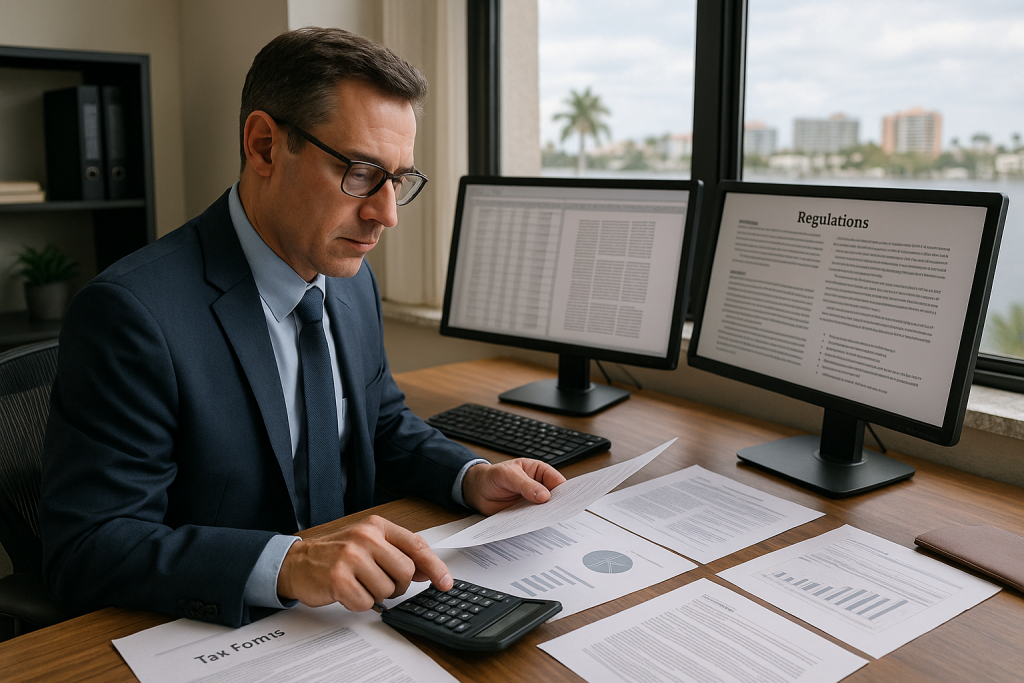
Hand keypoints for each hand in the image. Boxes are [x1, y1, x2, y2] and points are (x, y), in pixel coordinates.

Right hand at [276, 515, 452, 610]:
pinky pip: (366, 603)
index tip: (445, 582)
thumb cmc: (336, 554)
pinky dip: (360, 603)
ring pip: (387, 590)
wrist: (296, 562)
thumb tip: (428, 570)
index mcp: (376, 526)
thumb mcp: (368, 544)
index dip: (435, 566)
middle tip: (381, 583)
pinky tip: (348, 592)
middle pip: (405, 572)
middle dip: (398, 586)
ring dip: (376, 595)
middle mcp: (365, 537)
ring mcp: (351, 557)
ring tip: (360, 584)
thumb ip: (398, 553)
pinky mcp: (338, 579)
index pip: (416, 545)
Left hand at [462, 459, 566, 515]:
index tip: (567, 499)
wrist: (476, 490)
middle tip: (560, 513)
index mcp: (538, 471)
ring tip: (549, 521)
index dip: (564, 489)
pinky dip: (535, 523)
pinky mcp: (525, 514)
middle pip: (554, 496)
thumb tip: (544, 495)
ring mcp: (532, 501)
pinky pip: (533, 519)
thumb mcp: (508, 476)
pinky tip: (536, 526)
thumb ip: (526, 485)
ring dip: (546, 515)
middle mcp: (538, 486)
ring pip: (545, 509)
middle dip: (557, 504)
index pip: (556, 480)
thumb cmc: (492, 476)